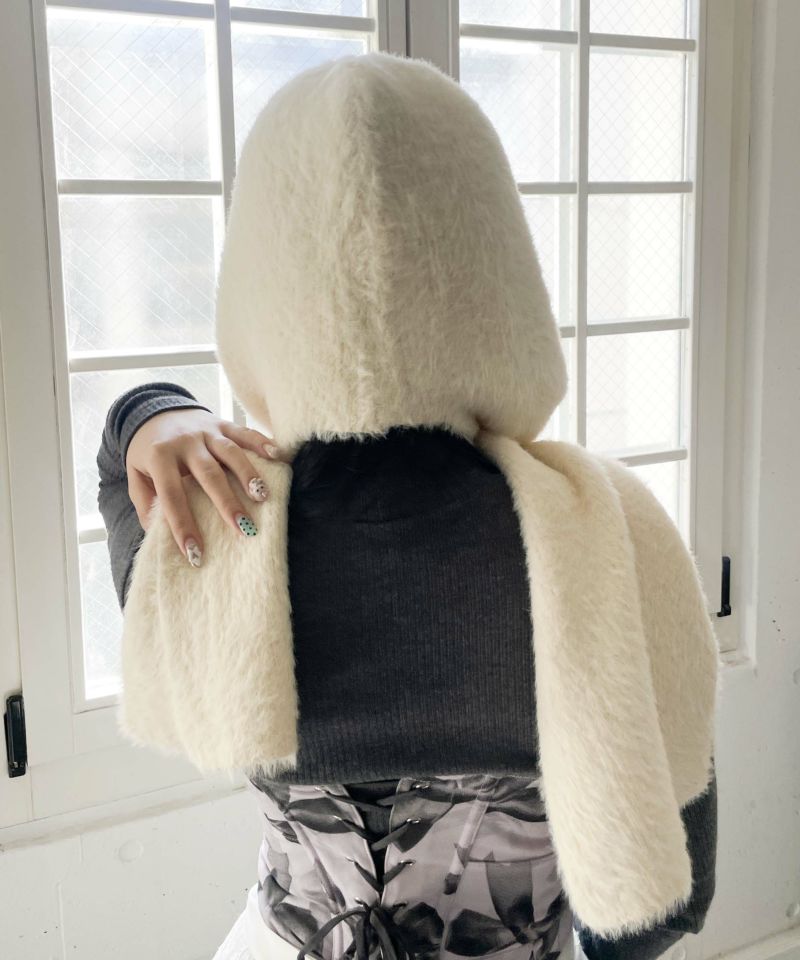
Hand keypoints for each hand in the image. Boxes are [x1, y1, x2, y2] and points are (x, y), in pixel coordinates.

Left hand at [125, 408, 283, 564]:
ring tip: (263, 497)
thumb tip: (157, 534)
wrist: (154, 409)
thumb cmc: (147, 451)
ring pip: (230, 452)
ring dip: (248, 474)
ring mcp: (206, 431)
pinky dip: (262, 442)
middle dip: (226, 502)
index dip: (182, 524)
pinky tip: (277, 456)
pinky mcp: (222, 423)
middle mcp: (185, 443)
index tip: (195, 552)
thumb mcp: (135, 474)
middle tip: (243, 528)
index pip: (171, 495)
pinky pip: (244, 432)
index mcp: (159, 457)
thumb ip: (144, 502)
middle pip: (208, 474)